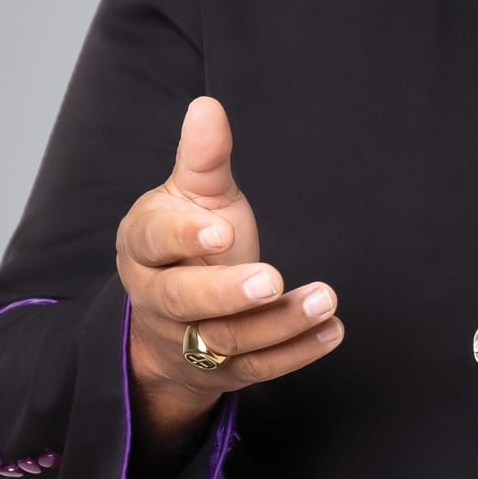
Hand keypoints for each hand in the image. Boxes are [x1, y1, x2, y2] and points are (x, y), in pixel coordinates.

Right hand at [116, 96, 343, 432]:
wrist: (169, 320)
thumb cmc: (189, 240)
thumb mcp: (193, 195)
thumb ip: (203, 157)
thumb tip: (206, 106)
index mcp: (145, 246)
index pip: (155, 241)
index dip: (186, 237)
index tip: (222, 230)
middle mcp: (158, 297)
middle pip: (184, 300)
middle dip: (228, 292)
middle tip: (272, 279)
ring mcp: (186, 340)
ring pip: (226, 340)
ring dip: (278, 324)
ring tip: (324, 299)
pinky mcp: (220, 372)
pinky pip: (257, 369)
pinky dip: (297, 353)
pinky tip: (332, 330)